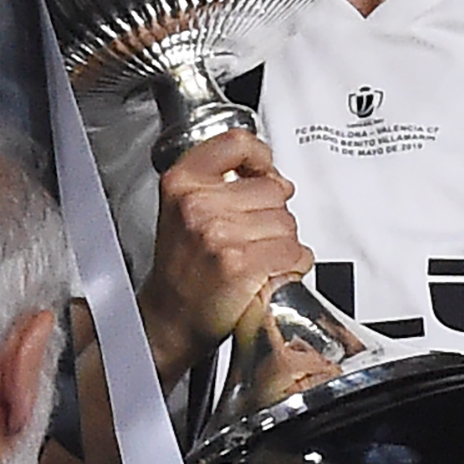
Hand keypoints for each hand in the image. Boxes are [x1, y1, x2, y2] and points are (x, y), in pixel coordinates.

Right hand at [137, 129, 311, 380]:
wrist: (169, 320)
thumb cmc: (181, 268)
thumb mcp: (184, 209)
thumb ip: (221, 181)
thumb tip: (274, 176)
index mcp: (182, 183)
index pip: (236, 144)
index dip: (260, 157)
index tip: (264, 172)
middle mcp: (198, 206)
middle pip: (273, 189)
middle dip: (273, 213)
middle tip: (250, 237)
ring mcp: (220, 236)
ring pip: (288, 223)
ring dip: (284, 243)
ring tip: (257, 257)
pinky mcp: (242, 267)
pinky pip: (295, 254)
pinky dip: (293, 265)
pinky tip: (270, 273)